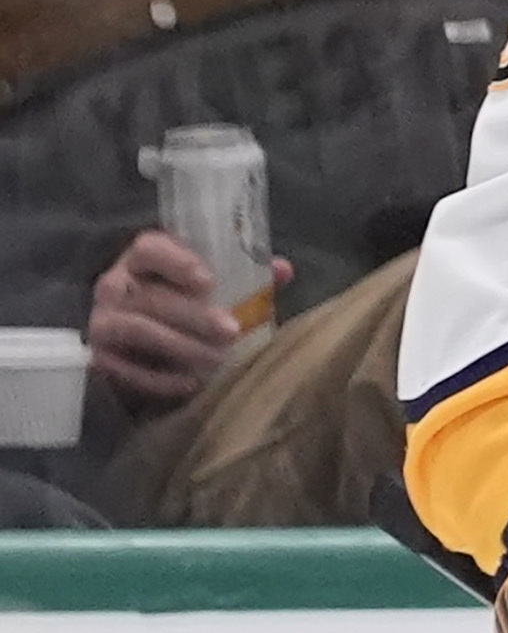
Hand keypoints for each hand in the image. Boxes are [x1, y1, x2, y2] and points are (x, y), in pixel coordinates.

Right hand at [88, 230, 289, 409]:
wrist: (137, 342)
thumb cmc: (183, 300)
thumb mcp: (210, 282)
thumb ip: (245, 274)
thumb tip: (282, 270)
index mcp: (143, 258)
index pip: (150, 249)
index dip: (178, 262)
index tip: (208, 280)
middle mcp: (116, 285)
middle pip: (152, 296)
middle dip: (194, 315)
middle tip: (232, 330)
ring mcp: (104, 321)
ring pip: (138, 330)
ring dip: (180, 346)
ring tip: (218, 359)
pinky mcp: (100, 357)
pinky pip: (124, 369)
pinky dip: (158, 379)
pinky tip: (190, 384)